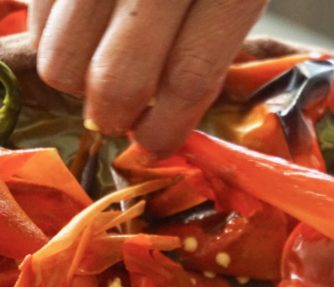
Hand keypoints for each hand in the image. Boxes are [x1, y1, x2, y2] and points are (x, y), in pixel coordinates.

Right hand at [29, 0, 266, 155]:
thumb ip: (214, 31)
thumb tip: (171, 104)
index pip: (189, 76)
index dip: (169, 124)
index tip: (157, 141)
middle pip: (119, 76)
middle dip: (116, 114)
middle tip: (119, 117)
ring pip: (61, 49)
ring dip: (75, 76)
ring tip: (97, 62)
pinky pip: (35, 4)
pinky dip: (50, 25)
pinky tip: (81, 16)